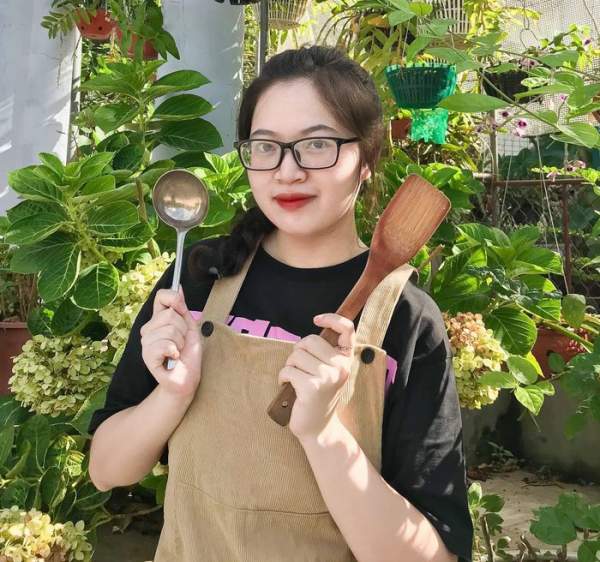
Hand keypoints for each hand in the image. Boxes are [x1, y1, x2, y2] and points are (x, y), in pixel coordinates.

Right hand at [140, 286, 202, 399]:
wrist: (187, 378)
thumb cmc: (188, 354)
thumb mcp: (190, 327)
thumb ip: (183, 308)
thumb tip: (178, 286)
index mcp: (159, 319)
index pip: (161, 297)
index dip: (174, 299)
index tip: (183, 309)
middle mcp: (149, 329)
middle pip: (170, 314)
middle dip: (184, 329)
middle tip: (182, 342)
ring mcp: (146, 342)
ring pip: (170, 330)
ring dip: (180, 343)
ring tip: (178, 352)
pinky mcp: (147, 356)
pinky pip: (164, 345)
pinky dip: (174, 352)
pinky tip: (173, 358)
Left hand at [278, 313, 355, 440]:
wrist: (319, 428)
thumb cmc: (319, 396)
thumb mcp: (329, 370)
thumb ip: (325, 351)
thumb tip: (316, 326)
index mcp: (346, 359)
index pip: (347, 329)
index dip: (331, 319)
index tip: (316, 320)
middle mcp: (341, 366)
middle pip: (309, 340)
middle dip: (298, 352)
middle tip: (301, 368)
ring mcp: (328, 377)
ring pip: (296, 355)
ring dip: (290, 366)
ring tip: (296, 380)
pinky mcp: (312, 387)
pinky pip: (288, 370)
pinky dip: (283, 377)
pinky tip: (288, 387)